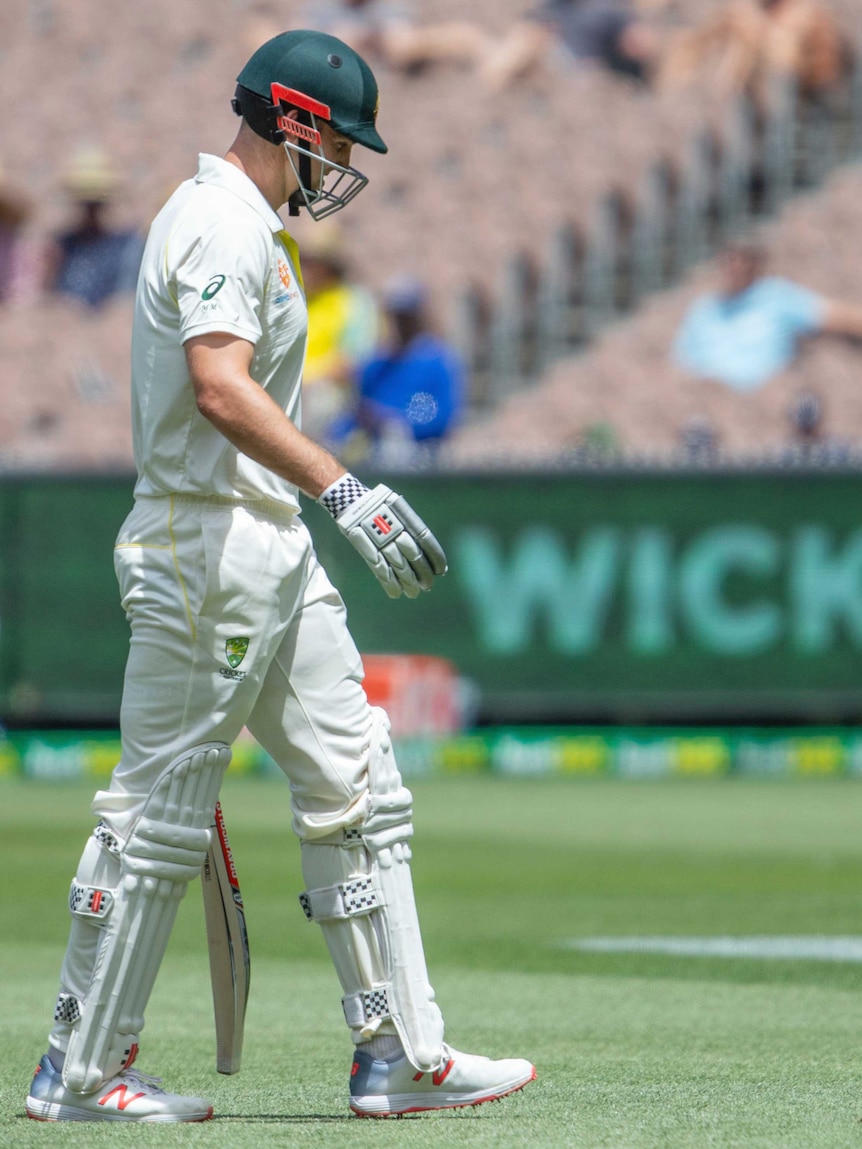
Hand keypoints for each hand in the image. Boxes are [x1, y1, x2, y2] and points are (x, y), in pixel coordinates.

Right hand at [330, 483, 447, 598]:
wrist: (352, 501)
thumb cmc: (381, 508)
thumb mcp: (399, 511)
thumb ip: (412, 531)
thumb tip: (431, 556)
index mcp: (405, 516)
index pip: (426, 539)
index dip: (435, 556)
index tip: (440, 570)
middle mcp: (394, 528)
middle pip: (414, 555)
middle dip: (422, 573)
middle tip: (427, 586)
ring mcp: (379, 539)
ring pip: (398, 565)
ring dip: (407, 582)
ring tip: (413, 593)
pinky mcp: (365, 548)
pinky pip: (379, 569)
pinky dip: (388, 583)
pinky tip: (396, 592)